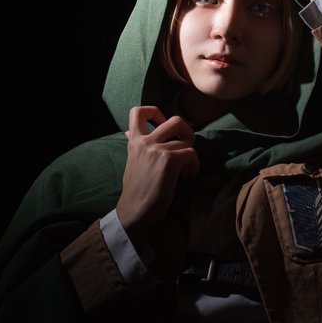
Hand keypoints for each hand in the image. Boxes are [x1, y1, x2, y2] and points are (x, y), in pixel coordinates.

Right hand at [116, 106, 199, 247]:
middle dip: (187, 132)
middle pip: (175, 120)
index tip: (162, 126)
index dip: (155, 112)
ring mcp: (157, 149)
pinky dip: (193, 166)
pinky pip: (191, 153)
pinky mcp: (169, 160)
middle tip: (185, 148)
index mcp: (134, 141)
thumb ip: (134, 144)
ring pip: (187, 140)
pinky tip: (186, 178)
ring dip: (191, 156)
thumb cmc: (136, 190)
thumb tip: (128, 131)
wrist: (134, 212)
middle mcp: (145, 141)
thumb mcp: (131, 161)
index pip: (138, 110)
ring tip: (185, 170)